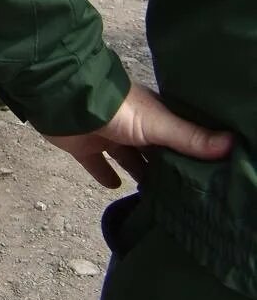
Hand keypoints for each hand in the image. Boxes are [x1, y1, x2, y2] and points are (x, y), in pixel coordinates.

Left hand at [45, 82, 232, 188]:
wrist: (67, 102)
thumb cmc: (118, 110)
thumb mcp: (160, 123)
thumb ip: (191, 137)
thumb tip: (232, 144)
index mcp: (152, 117)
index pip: (176, 138)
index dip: (190, 153)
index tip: (206, 175)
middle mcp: (132, 127)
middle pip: (153, 151)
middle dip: (165, 167)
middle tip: (183, 193)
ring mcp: (108, 136)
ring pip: (128, 159)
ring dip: (139, 173)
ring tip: (157, 196)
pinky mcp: (84, 147)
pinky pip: (96, 164)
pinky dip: (104, 175)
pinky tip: (115, 188)